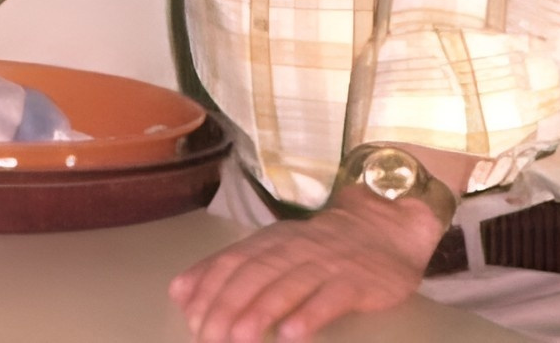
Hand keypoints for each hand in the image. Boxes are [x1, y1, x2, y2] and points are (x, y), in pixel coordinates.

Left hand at [169, 190, 444, 341]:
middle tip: (210, 338)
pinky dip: (309, 315)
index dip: (209, 291)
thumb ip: (228, 269)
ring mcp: (324, 264)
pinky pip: (330, 299)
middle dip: (228, 307)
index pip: (230, 263)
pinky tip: (293, 336)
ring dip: (261, 312)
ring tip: (240, 338)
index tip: (192, 322)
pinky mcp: (355, 282)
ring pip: (287, 286)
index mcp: (267, 242)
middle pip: (253, 276)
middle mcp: (291, 249)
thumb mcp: (271, 251)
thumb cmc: (317, 249)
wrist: (380, 228)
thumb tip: (178, 292)